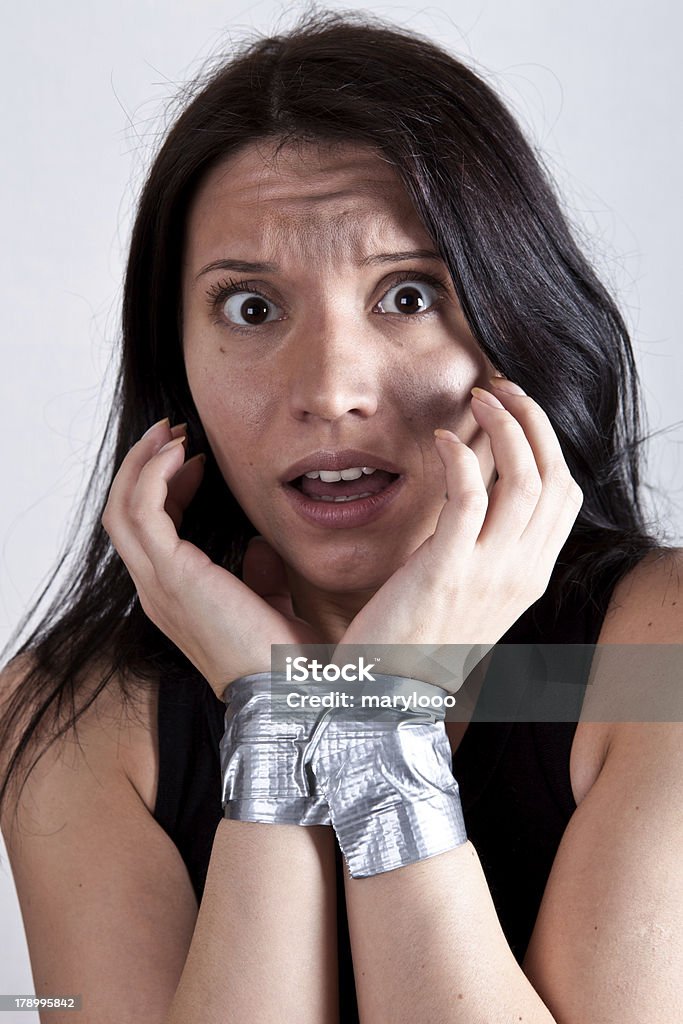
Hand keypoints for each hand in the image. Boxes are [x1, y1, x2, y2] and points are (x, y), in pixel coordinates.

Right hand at [101, 419, 320, 698]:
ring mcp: (159, 584)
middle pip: (124, 514)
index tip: (196, 461)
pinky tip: (182, 454)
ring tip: (172, 432)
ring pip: (124, 508)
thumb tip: (259, 546)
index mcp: (177, 596)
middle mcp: (157, 590)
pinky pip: (143, 510)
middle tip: (175, 433)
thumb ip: (261, 575)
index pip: (150, 531)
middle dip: (145, 467)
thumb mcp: (272, 604)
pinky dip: (153, 475)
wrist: (293, 688)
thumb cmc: (286, 656)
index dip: (165, 489)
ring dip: (144, 463)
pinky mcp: (171, 574)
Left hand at [336, 378, 582, 680]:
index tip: (517, 410)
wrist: (386, 694)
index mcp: (530, 576)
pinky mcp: (446, 571)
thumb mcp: (471, 593)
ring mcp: (489, 574)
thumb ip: (486, 546)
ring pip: (525, 479)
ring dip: (505, 426)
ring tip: (478, 398)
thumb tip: (479, 488)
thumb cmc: (419, 639)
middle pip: (554, 477)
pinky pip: (470, 497)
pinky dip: (460, 458)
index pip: (565, 495)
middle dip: (533, 420)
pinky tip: (440, 440)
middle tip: (499, 388)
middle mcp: (521, 573)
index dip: (546, 443)